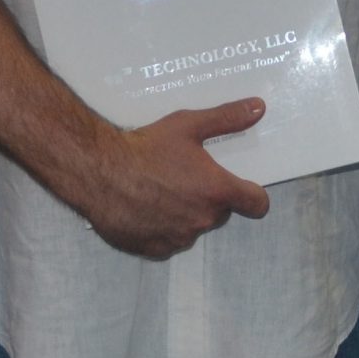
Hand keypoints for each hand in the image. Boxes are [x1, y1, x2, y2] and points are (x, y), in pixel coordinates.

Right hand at [79, 98, 271, 257]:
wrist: (100, 172)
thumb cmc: (146, 147)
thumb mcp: (188, 125)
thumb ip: (227, 118)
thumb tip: (259, 107)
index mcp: (217, 191)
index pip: (256, 204)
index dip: (253, 196)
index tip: (244, 189)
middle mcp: (203, 220)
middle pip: (220, 213)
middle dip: (209, 198)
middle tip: (184, 177)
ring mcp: (179, 238)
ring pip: (193, 227)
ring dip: (185, 214)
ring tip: (160, 192)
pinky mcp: (155, 250)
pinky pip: (169, 241)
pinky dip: (162, 229)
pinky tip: (145, 209)